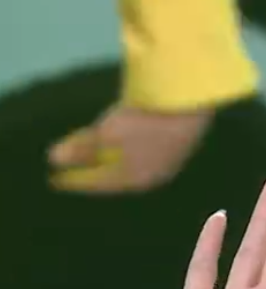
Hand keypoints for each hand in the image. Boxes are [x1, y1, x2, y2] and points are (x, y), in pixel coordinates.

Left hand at [47, 104, 211, 192]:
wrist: (189, 105)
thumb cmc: (145, 122)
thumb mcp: (107, 133)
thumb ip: (82, 147)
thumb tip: (54, 159)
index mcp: (135, 179)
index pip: (99, 184)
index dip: (75, 180)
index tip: (54, 178)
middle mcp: (152, 175)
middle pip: (114, 174)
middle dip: (91, 169)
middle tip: (68, 165)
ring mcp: (166, 160)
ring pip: (128, 162)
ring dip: (108, 158)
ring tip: (90, 150)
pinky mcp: (174, 143)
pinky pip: (140, 150)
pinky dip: (123, 147)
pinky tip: (119, 138)